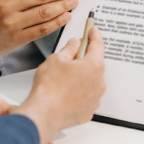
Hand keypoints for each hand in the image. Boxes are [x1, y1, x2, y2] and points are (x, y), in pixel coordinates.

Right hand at [12, 27, 105, 143]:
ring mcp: (95, 98)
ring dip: (82, 77)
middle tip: (71, 56)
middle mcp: (99, 82)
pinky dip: (79, 92)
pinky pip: (86, 96)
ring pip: (91, 81)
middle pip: (94, 64)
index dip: (94, 35)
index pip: (98, 44)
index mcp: (94, 66)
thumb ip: (69, 48)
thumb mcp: (57, 58)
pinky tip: (66, 92)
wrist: (44, 113)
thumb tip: (75, 44)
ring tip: (64, 78)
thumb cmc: (49, 87)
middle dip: (84, 58)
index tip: (92, 30)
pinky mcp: (88, 110)